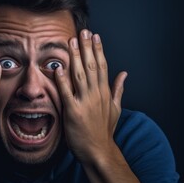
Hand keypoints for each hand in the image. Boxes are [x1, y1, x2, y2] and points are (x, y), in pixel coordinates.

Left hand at [55, 29, 126, 162]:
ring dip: (75, 57)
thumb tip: (124, 73)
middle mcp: (97, 94)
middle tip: (83, 32)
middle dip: (87, 47)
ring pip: (80, 75)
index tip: (95, 36)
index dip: (98, 50)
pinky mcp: (73, 112)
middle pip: (92, 66)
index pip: (103, 66)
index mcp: (105, 92)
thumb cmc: (105, 130)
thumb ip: (119, 90)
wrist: (99, 150)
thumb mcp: (116, 109)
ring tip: (71, 42)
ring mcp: (85, 102)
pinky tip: (58, 68)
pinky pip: (66, 93)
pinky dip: (62, 80)